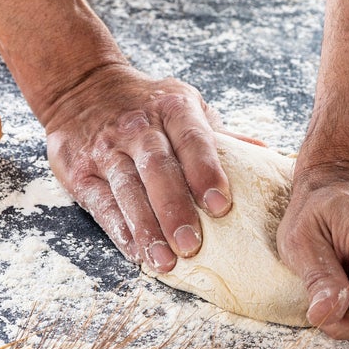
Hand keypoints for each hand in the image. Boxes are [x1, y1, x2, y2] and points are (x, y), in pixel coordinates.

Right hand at [44, 64, 231, 271]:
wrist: (83, 88)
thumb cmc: (147, 105)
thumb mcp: (184, 105)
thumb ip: (219, 136)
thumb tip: (267, 155)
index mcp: (173, 108)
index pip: (192, 139)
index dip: (206, 172)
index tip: (221, 206)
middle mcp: (138, 127)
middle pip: (158, 168)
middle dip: (175, 209)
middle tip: (193, 245)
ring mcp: (106, 149)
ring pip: (127, 190)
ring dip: (146, 228)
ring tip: (165, 260)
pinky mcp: (81, 171)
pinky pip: (102, 203)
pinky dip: (119, 229)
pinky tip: (136, 252)